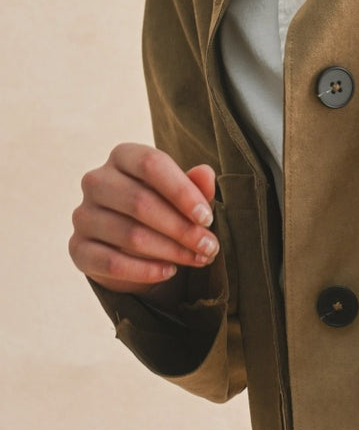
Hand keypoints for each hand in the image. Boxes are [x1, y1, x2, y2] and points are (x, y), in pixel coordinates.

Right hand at [70, 143, 218, 298]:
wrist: (130, 248)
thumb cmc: (161, 210)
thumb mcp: (182, 197)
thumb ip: (195, 186)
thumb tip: (206, 174)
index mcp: (122, 157)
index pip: (151, 164)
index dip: (183, 192)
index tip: (207, 218)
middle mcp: (96, 182)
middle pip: (140, 202)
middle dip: (182, 228)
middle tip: (209, 246)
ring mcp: (83, 215)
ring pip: (130, 235)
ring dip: (171, 251)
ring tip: (197, 259)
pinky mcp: (78, 248)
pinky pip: (112, 263)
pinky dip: (146, 271)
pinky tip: (170, 271)